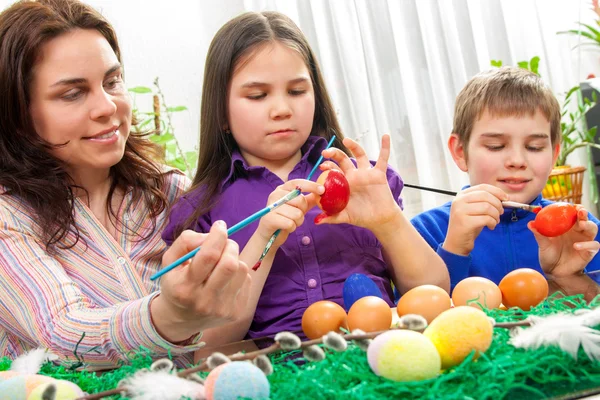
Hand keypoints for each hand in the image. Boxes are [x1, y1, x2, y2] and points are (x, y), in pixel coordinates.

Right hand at [151, 221, 250, 341]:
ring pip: (242, 269)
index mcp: (184, 287)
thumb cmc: (177, 283)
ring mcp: (222, 309)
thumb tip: (212, 234)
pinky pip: (246, 280)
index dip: (217, 236)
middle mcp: (204, 301)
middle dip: (230, 245)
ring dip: (234, 259)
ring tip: (222, 264)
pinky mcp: (236, 312)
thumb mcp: (170, 261)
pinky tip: (226, 279)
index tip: (220, 226)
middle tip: (224, 243)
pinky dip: (238, 274)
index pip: (208, 256)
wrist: (181, 320)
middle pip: (230, 264)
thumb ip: (186, 241)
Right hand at [254, 179, 322, 247]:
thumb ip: (309, 199)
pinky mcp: (269, 219)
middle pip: (300, 200)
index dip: (311, 185)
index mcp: (282, 189)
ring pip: (297, 214)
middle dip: (302, 211)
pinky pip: (290, 224)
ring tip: (290, 222)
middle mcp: (275, 195)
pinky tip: (286, 227)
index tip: (322, 190)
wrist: (269, 234)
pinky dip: (292, 228)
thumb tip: (322, 192)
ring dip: (298, 221)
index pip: (298, 183)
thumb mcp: (298, 207)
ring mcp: (271, 206)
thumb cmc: (285, 218)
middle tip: (295, 215)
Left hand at [316, 134, 399, 232]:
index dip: (327, 166)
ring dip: (354, 146)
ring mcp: (366, 173)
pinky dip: (385, 147)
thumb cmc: (360, 216)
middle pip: (343, 159)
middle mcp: (354, 175)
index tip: (322, 166)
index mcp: (344, 183)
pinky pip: (383, 159)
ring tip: (346, 140)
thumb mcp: (344, 216)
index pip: (333, 170)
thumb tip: (316, 221)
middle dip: (334, 153)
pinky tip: (385, 136)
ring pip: (360, 155)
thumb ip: (331, 217)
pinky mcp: (379, 174)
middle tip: (326, 152)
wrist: (379, 220)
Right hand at [443, 184, 507, 255]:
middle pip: (486, 196)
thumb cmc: (468, 225)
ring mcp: (460, 211)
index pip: (482, 187)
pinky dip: (493, 223)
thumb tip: (503, 197)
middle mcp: (459, 201)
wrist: (456, 242)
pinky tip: (491, 226)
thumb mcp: (474, 209)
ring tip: (495, 221)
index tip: (505, 198)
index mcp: (461, 195)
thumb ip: (484, 201)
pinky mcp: (464, 222)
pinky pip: (486, 219)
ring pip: (487, 207)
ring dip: (496, 215)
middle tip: (500, 212)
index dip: (497, 191)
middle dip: (498, 204)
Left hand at [529, 206, 599, 276]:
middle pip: (585, 218)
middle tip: (579, 211)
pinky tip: (576, 246)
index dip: (574, 208)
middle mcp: (577, 232)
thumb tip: (530, 223)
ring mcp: (584, 241)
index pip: (573, 214)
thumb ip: (539, 234)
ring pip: (592, 228)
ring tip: (581, 224)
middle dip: (583, 213)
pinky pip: (593, 245)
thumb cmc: (549, 255)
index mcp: (567, 227)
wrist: (553, 271)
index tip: (571, 205)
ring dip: (588, 224)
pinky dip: (586, 244)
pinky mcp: (588, 252)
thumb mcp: (543, 244)